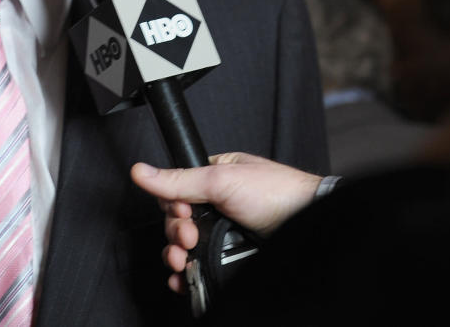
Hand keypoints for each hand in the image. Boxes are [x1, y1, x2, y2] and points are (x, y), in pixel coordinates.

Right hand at [129, 152, 322, 292]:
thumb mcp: (222, 180)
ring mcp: (223, 233)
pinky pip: (198, 267)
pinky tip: (184, 278)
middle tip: (190, 237)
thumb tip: (142, 171)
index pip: (175, 192)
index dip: (172, 208)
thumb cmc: (276, 192)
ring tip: (183, 260)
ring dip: (176, 256)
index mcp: (213, 178)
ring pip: (185, 247)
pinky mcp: (228, 257)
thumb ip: (180, 179)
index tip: (183, 214)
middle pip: (177, 223)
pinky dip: (187, 275)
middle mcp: (217, 205)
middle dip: (176, 234)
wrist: (306, 221)